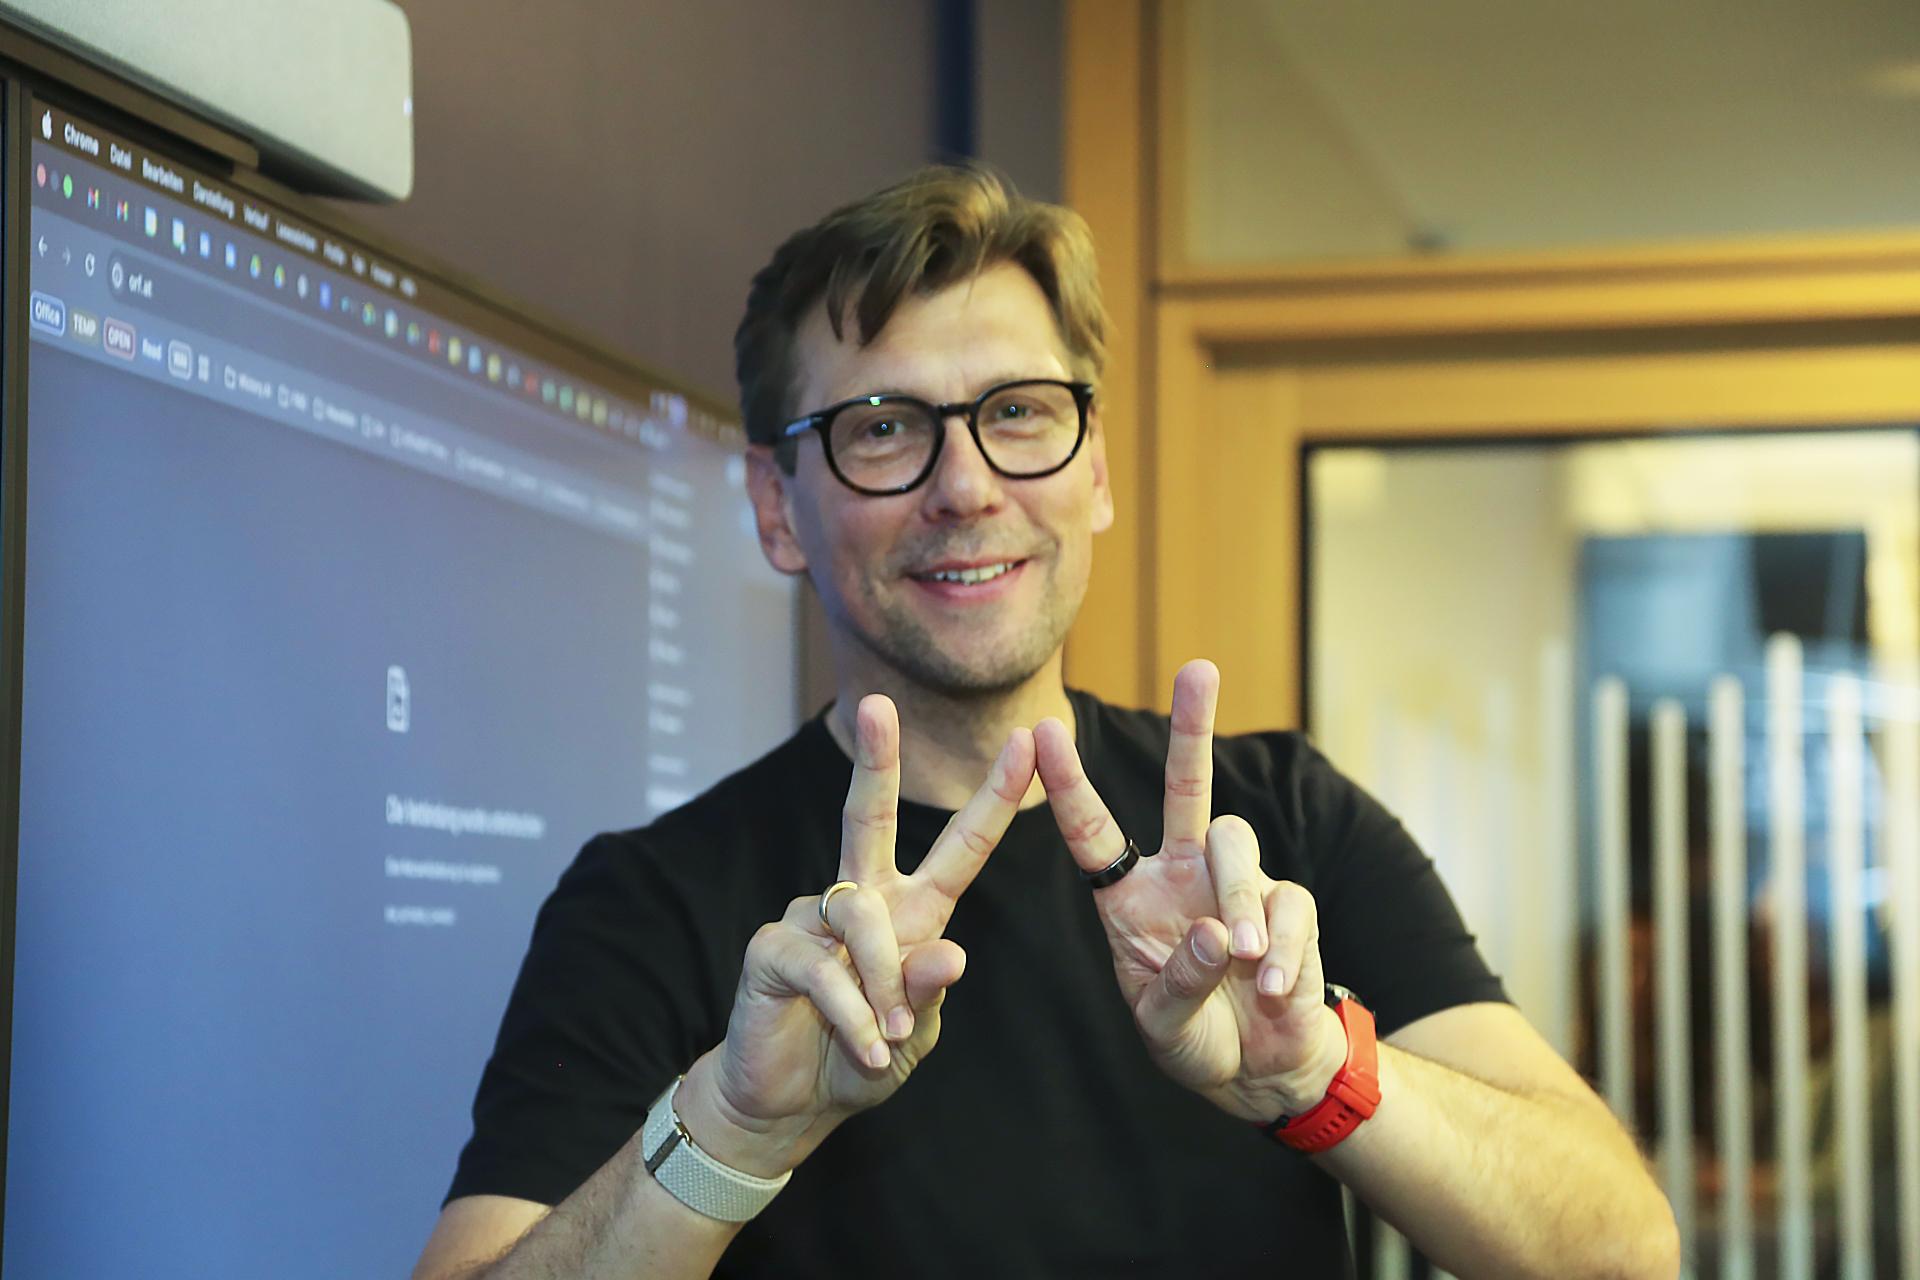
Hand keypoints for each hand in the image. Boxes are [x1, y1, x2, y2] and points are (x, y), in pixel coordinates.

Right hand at [681, 694, 1034, 1174]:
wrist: (789, 1105)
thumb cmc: (861, 1059)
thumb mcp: (914, 1035)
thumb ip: (929, 996)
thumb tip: (947, 953)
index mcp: (911, 911)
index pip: (961, 847)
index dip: (995, 797)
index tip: (1028, 741)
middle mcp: (861, 900)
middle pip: (868, 816)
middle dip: (875, 760)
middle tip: (876, 704)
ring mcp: (810, 918)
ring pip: (862, 918)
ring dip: (883, 982)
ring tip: (888, 1035)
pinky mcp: (772, 948)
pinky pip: (823, 967)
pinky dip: (851, 1011)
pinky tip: (865, 1044)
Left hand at [1033, 660, 1346, 1122]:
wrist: (1262, 1072)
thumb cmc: (1195, 1039)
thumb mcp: (1162, 1026)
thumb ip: (1178, 982)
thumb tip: (1216, 932)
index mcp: (1130, 897)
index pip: (1093, 832)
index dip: (1067, 784)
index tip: (1040, 732)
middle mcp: (1182, 875)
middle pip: (1187, 788)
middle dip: (1192, 727)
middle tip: (1199, 669)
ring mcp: (1239, 884)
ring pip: (1236, 842)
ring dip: (1239, 899)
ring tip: (1242, 961)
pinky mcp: (1291, 905)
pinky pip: (1287, 904)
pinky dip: (1279, 949)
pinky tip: (1270, 987)